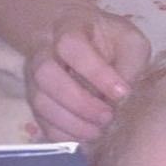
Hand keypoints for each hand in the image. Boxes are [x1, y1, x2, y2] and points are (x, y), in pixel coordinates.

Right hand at [26, 4, 150, 142]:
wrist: (80, 38)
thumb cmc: (110, 40)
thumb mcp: (130, 42)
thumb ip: (130, 64)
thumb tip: (123, 97)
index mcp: (69, 27)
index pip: (71, 45)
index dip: (95, 72)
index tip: (121, 93)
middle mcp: (44, 50)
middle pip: (46, 74)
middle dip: (79, 101)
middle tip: (107, 116)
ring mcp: (34, 76)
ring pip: (40, 101)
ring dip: (71, 122)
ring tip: (98, 131)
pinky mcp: (35, 99)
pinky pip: (41, 121)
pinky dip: (63, 134)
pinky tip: (85, 137)